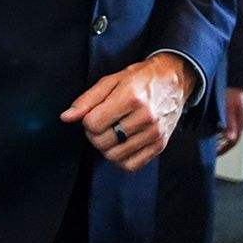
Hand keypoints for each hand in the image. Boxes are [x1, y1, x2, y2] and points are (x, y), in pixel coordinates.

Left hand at [61, 52, 192, 171]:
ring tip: (110, 133)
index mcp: (131, 97)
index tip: (93, 114)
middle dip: (94, 134)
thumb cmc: (141, 78)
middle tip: (100, 124)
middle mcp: (146, 117)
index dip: (87, 120)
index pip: (93, 124)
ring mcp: (154, 133)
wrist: (175, 79)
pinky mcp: (160, 144)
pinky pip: (132, 165)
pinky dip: (120, 159)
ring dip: (105, 147)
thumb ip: (87, 100)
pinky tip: (120, 145)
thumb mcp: (111, 80)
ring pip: (115, 156)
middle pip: (102, 142)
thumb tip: (67, 117)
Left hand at [215, 87, 242, 154]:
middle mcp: (241, 121)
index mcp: (241, 121)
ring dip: (221, 140)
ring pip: (230, 134)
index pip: (233, 141)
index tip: (215, 154)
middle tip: (212, 152)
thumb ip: (229, 123)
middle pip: (232, 139)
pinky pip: (228, 127)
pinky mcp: (234, 114)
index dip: (224, 149)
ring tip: (211, 145)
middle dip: (222, 146)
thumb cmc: (230, 92)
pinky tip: (214, 133)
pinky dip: (221, 132)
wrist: (233, 79)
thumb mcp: (228, 108)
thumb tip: (230, 138)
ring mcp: (238, 118)